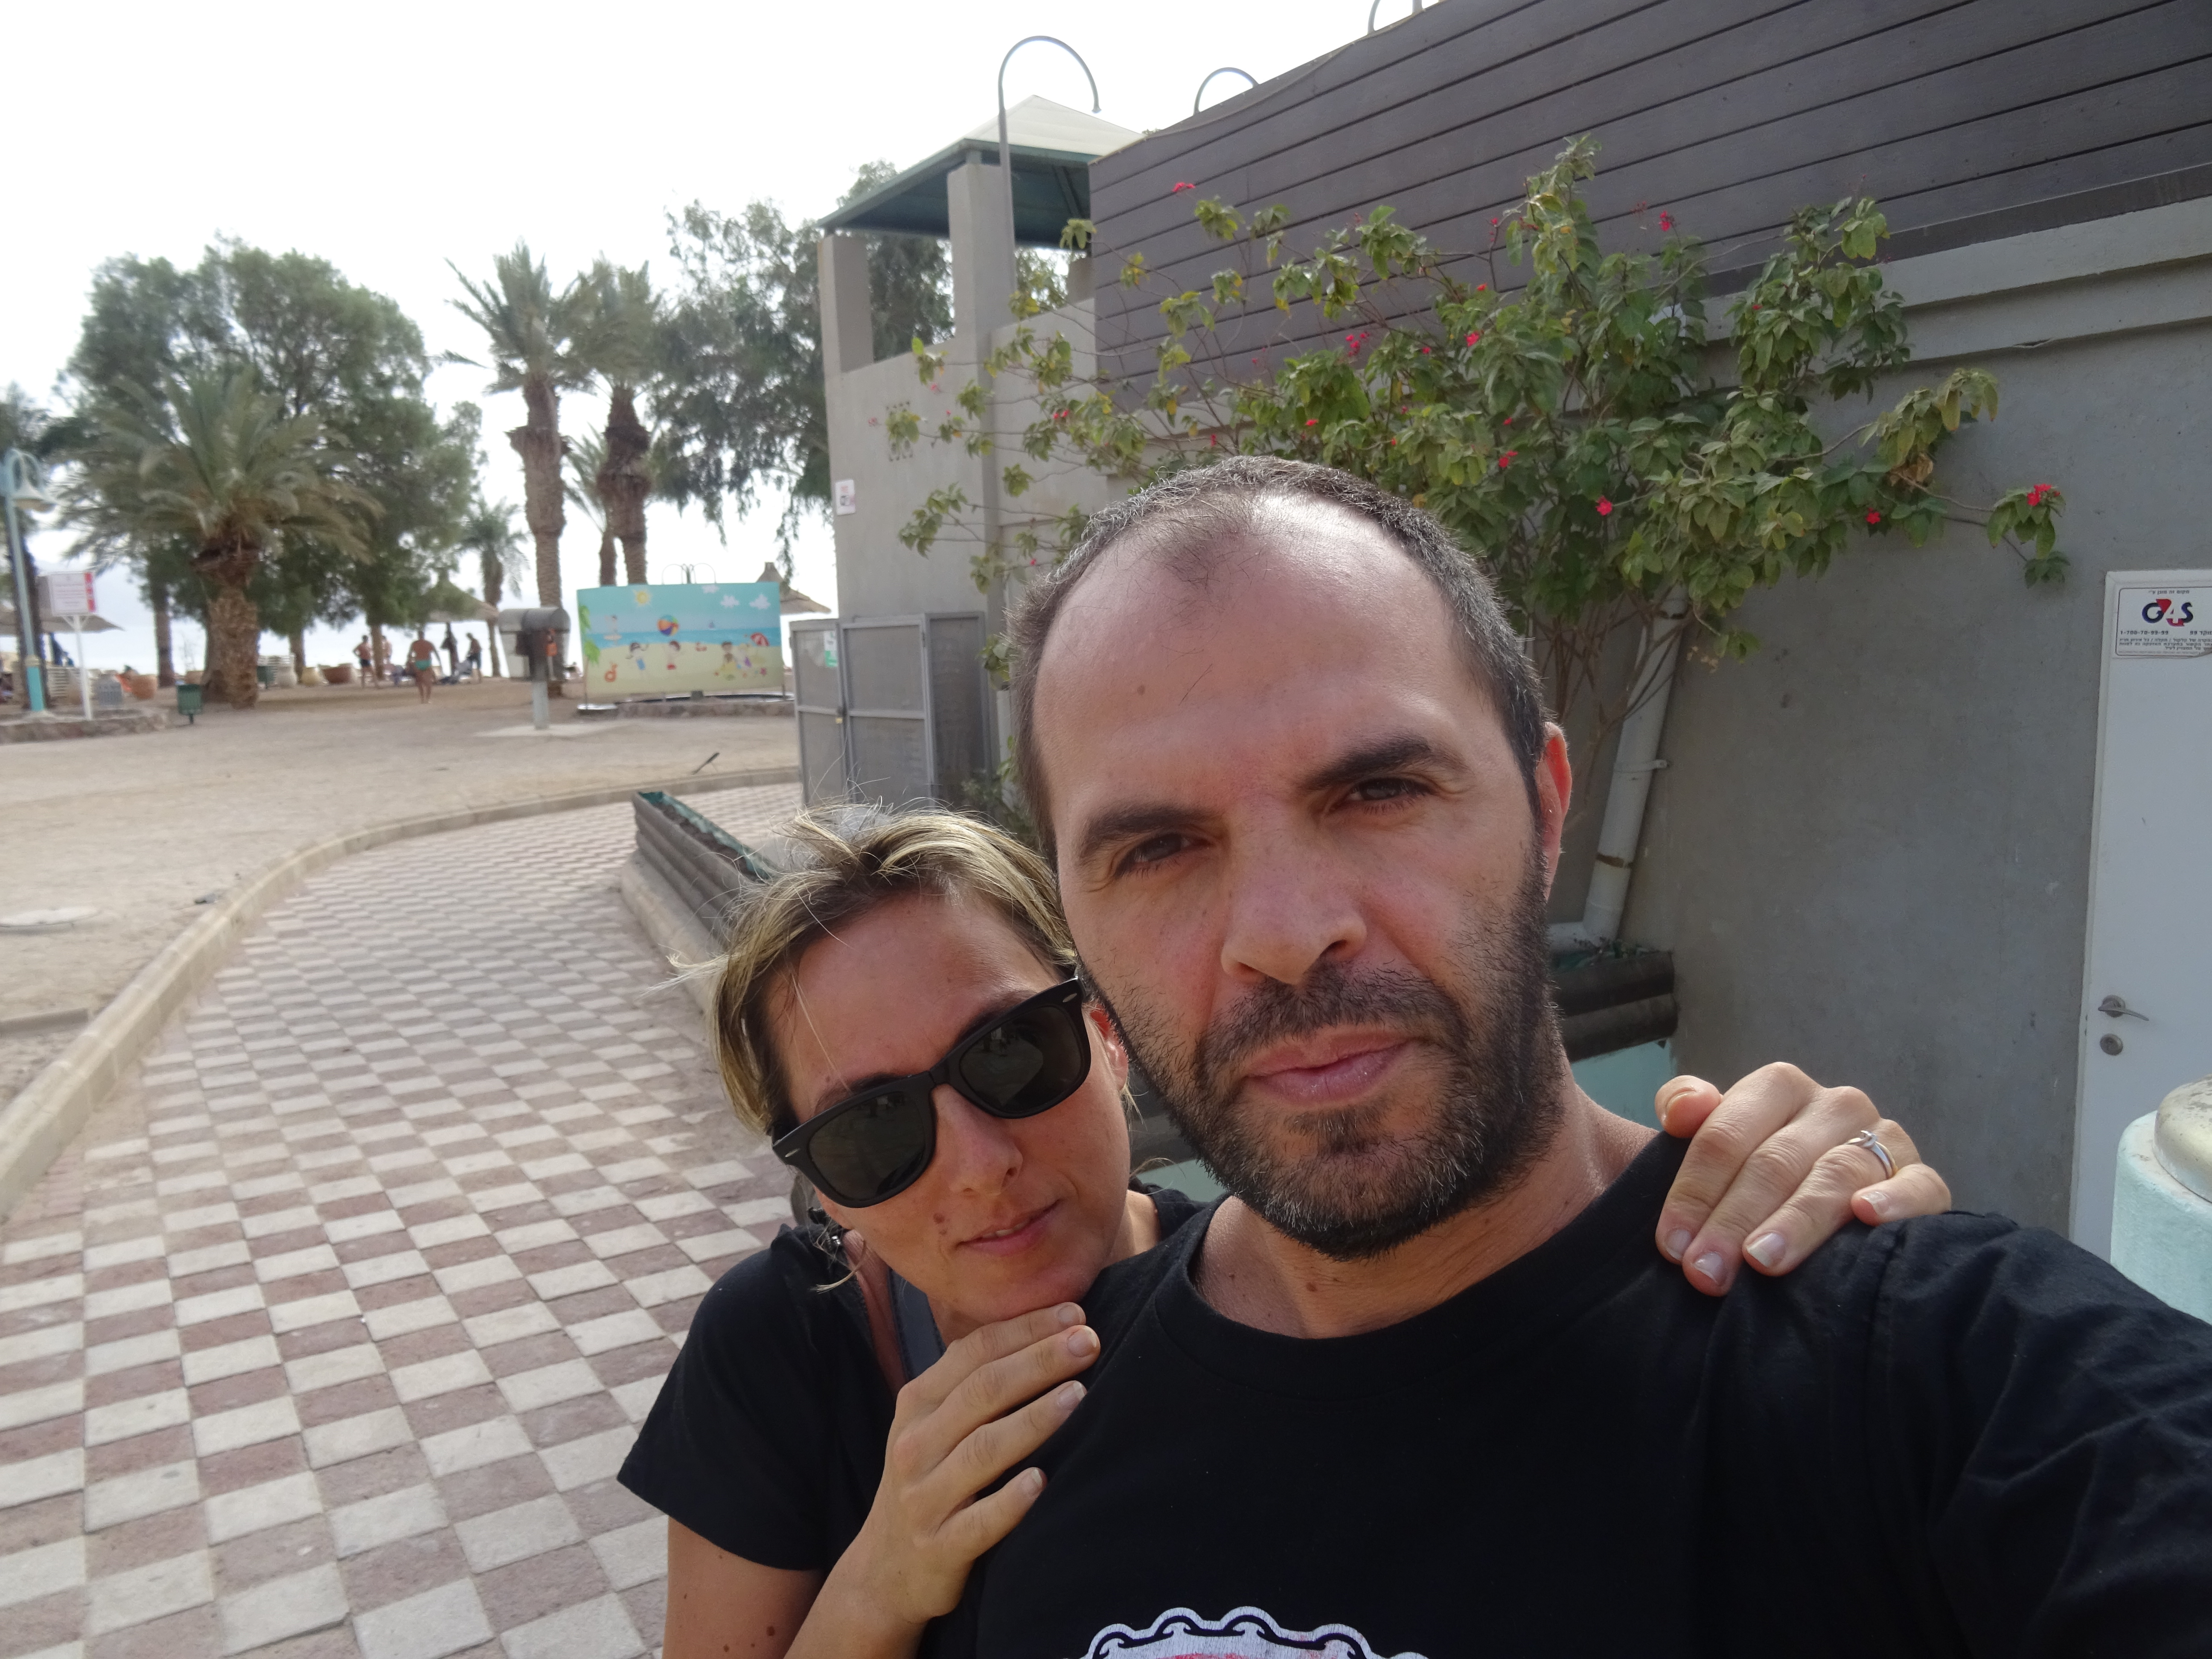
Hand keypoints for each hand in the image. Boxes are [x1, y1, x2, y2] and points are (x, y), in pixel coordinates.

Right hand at [801, 1303, 1096, 1650]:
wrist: (885, 1571)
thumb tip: (1046, 1330)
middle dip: (1038, 1361)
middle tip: (1088, 1342)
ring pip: (982, 1450)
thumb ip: (974, 1381)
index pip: (973, 1352)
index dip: (1024, 1329)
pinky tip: (1042, 1481)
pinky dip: (1010, 1500)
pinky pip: (978, 1522)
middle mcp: (916, 1444)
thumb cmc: (929, 1480)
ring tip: (1079, 1395)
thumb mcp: (933, 1425)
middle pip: (982, 1392)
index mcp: (917, 1403)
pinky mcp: (939, 1547)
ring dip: (1033, 1420)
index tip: (1076, 1313)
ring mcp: (925, 1497)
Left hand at [1653, 1064, 1951, 1294]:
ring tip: (1763, 1261)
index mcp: (1778, 1087)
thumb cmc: (1752, 1173)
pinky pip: (1919, 1186)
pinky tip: (1866, 1216)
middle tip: (1706, 1271)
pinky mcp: (1923, 1180)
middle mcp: (1834, 1105)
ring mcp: (1883, 1140)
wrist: (1817, 1199)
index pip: (1725, 1134)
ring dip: (1797, 1220)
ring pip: (1836, 1175)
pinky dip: (1894, 1200)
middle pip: (1775, 1161)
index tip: (1672, 1245)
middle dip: (1734, 1220)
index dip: (1693, 1190)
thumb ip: (1684, 1105)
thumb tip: (1682, 1110)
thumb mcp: (1713, 1136)